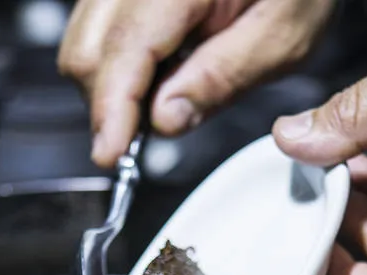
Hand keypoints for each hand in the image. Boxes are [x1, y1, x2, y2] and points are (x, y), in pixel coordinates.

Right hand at [58, 0, 335, 166]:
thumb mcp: (283, 36)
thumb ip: (223, 77)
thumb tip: (164, 119)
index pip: (124, 47)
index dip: (112, 108)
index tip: (112, 155)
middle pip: (86, 47)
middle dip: (108, 103)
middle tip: (147, 136)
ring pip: (84, 39)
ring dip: (112, 83)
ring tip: (167, 93)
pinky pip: (98, 27)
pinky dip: (118, 61)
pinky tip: (159, 68)